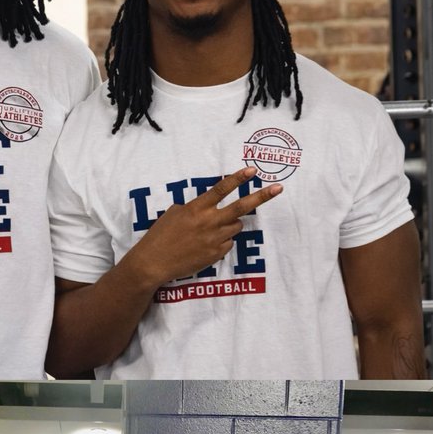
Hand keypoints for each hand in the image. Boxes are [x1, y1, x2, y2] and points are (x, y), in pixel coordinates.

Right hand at [130, 167, 281, 287]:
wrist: (154, 263)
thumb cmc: (160, 236)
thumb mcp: (174, 214)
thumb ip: (195, 207)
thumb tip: (208, 207)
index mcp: (196, 208)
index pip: (221, 189)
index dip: (238, 179)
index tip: (252, 170)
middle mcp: (209, 222)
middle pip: (241, 207)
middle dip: (261, 196)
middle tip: (278, 189)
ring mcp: (214, 239)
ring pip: (236, 226)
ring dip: (230, 224)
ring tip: (212, 228)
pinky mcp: (216, 254)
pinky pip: (229, 243)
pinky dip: (222, 241)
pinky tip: (206, 244)